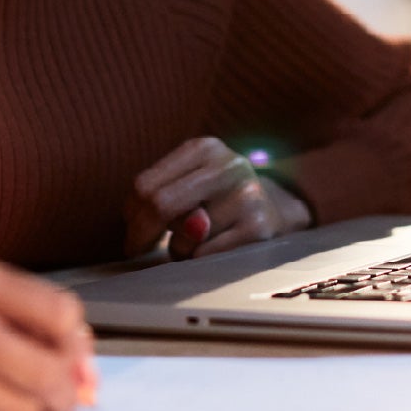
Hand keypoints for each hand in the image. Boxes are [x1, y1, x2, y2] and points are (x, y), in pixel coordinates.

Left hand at [125, 137, 311, 259]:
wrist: (279, 209)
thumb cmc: (218, 200)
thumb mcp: (190, 185)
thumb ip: (160, 199)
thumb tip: (141, 230)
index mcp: (204, 149)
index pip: (146, 185)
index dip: (131, 215)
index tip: (131, 234)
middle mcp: (228, 166)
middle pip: (160, 204)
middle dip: (141, 234)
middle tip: (136, 251)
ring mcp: (247, 196)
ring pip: (185, 239)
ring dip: (180, 250)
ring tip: (199, 241)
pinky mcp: (260, 228)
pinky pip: (207, 256)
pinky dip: (202, 261)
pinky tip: (217, 249)